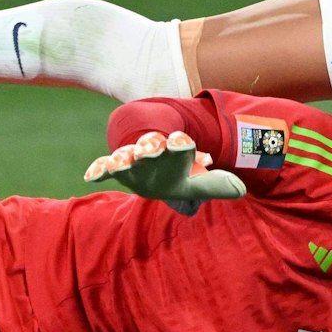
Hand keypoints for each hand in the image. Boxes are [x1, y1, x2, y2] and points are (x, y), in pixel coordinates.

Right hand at [85, 131, 245, 216]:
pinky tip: (90, 177)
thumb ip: (217, 185)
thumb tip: (241, 189)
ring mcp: (132, 160)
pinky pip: (104, 167)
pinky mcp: (116, 169)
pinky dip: (98, 170)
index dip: (180, 144)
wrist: (151, 163)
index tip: (180, 142)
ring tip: (119, 162)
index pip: (180, 145)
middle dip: (150, 146)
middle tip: (150, 148)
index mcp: (175, 152)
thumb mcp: (197, 181)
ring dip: (123, 158)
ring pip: (127, 155)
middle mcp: (153, 153)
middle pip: (151, 146)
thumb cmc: (176, 173)